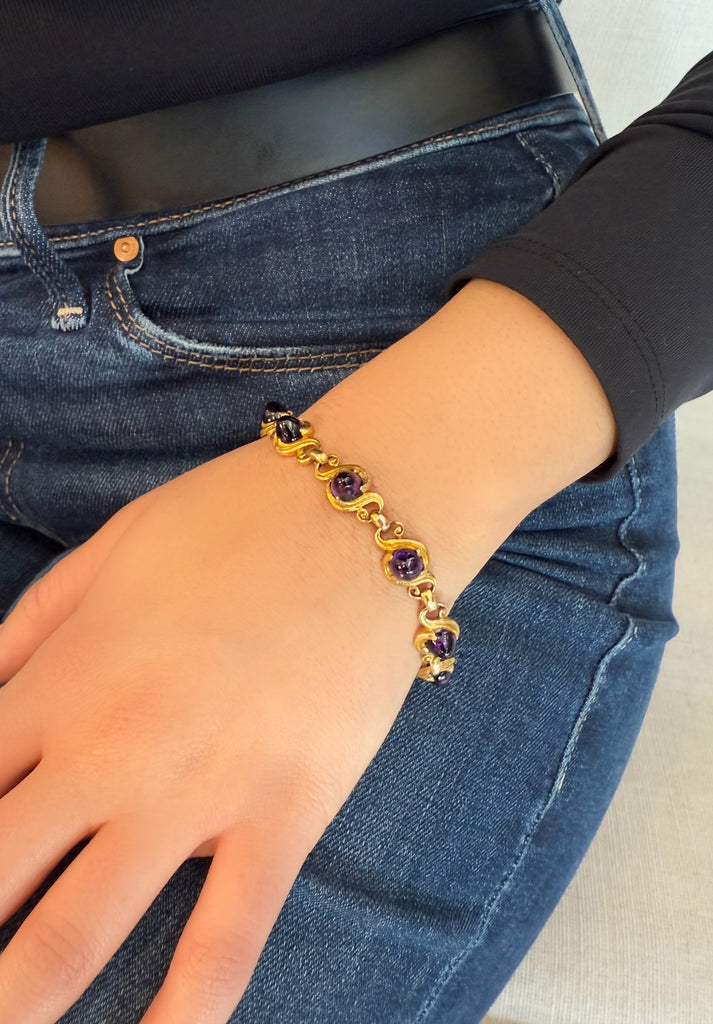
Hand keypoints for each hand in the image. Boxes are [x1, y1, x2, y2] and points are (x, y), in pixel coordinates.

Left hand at [0, 434, 421, 1023]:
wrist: (359, 516)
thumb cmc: (228, 520)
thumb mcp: (103, 553)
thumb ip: (26, 632)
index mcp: (57, 681)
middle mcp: (108, 752)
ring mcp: (196, 794)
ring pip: (76, 935)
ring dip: (18, 1000)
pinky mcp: (282, 815)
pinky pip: (227, 939)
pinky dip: (186, 1013)